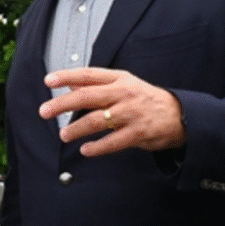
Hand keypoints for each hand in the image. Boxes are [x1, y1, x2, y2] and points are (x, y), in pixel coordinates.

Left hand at [40, 67, 185, 156]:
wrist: (179, 114)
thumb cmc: (145, 98)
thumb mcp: (123, 84)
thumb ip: (96, 85)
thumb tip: (69, 85)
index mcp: (119, 79)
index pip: (88, 75)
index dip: (67, 76)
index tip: (49, 80)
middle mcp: (123, 94)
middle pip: (87, 97)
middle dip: (62, 104)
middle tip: (45, 111)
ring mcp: (131, 113)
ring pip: (97, 120)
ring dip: (76, 128)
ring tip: (63, 135)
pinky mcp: (138, 133)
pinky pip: (112, 142)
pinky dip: (97, 147)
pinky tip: (85, 150)